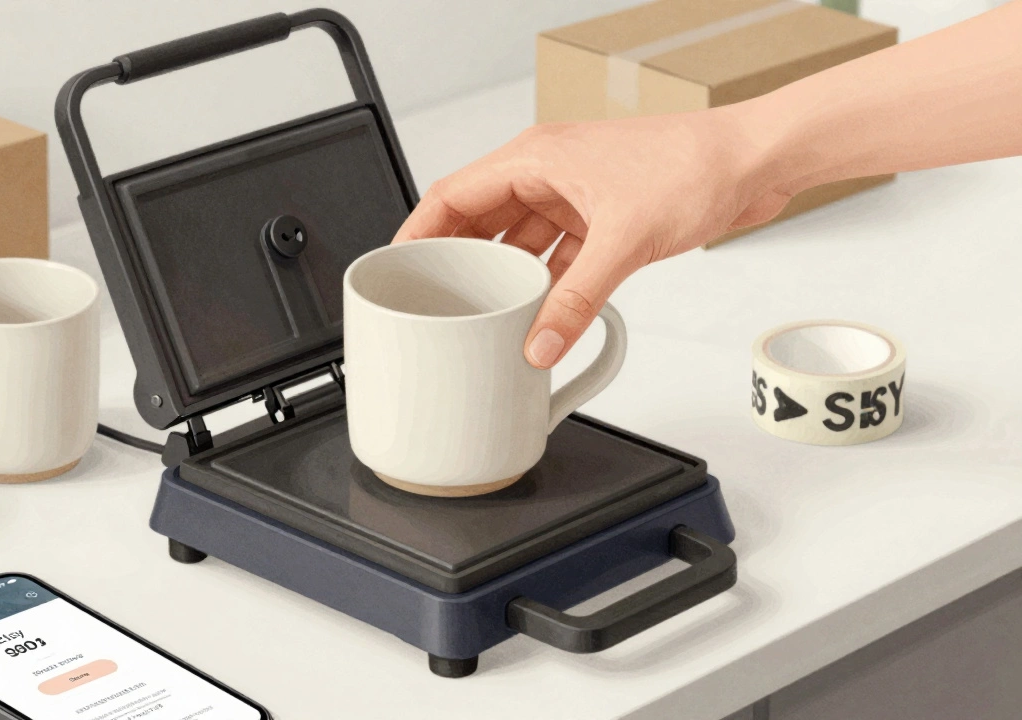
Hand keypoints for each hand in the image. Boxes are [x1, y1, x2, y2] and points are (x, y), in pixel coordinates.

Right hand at [392, 107, 784, 367]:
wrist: (753, 161)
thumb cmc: (693, 165)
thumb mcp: (623, 240)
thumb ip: (577, 299)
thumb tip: (540, 343)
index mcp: (535, 159)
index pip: (452, 195)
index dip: (418, 232)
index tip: (396, 267)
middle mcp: (547, 174)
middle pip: (480, 221)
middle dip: (458, 261)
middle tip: (435, 302)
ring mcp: (575, 197)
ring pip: (519, 242)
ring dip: (506, 277)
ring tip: (484, 314)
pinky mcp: (602, 218)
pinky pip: (557, 256)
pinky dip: (546, 284)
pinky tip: (538, 312)